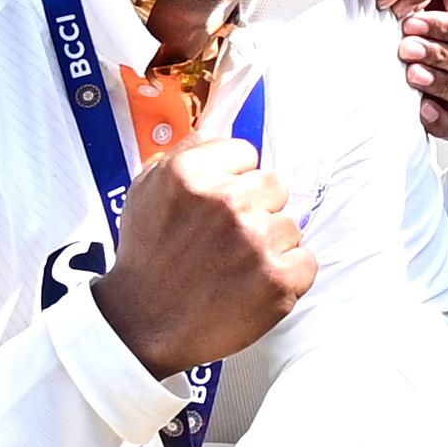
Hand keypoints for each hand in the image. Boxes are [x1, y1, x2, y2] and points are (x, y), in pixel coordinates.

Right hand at [93, 138, 315, 377]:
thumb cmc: (147, 259)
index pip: (247, 153)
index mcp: (192, 173)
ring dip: (270, 246)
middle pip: (274, 186)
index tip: (220, 205)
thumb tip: (223, 122)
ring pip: (291, 225)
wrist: (142, 324)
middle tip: (227, 241)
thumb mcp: (147, 189)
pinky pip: (305, 262)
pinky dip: (286, 277)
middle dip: (256, 211)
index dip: (235, 181)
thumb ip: (187, 151)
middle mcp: (226, 201)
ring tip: (235, 268)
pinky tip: (253, 287)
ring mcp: (255, 240)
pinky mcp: (278, 279)